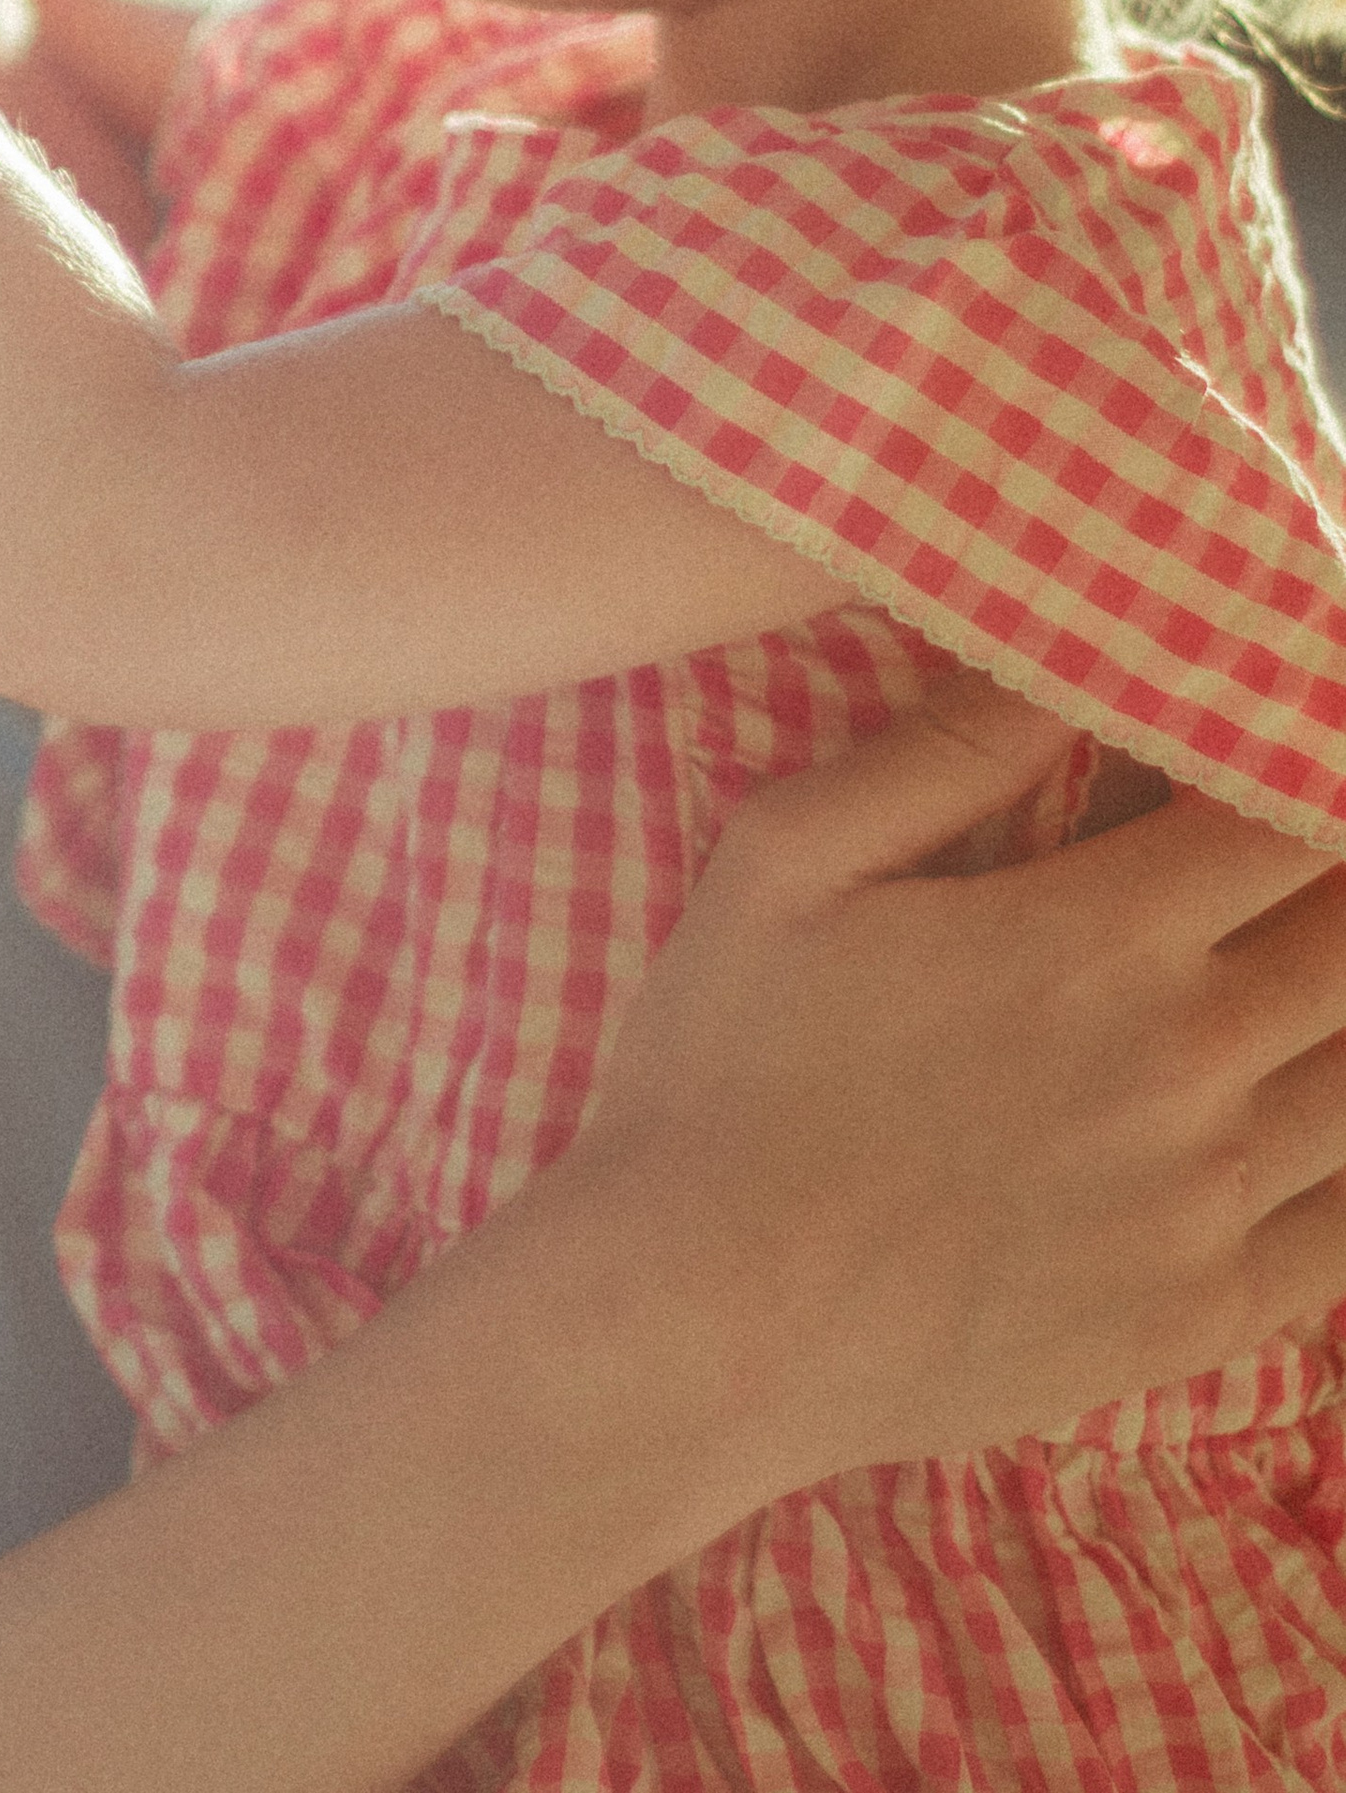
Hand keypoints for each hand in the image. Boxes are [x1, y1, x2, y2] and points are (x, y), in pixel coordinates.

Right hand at [560, 670, 1345, 1495]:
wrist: (695, 1324)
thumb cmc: (721, 1072)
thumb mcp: (787, 859)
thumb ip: (946, 749)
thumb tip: (1068, 653)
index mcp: (1098, 936)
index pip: (1290, 820)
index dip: (1301, 771)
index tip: (1276, 751)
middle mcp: (1188, 1063)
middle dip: (1336, 881)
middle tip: (1286, 862)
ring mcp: (1209, 1205)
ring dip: (1343, 1010)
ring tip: (1296, 973)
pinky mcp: (1200, 1319)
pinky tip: (1312, 1113)